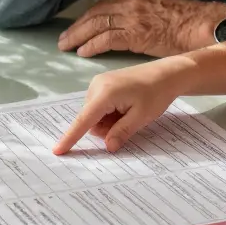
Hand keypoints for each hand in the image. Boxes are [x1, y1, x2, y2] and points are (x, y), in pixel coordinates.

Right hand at [52, 59, 182, 153]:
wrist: (167, 73)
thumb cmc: (156, 94)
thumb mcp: (140, 117)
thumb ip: (121, 132)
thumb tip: (107, 147)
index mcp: (104, 93)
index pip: (83, 120)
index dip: (70, 138)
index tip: (58, 151)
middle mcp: (96, 86)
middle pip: (90, 119)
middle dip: (105, 128)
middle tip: (128, 122)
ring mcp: (99, 83)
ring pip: (95, 114)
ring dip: (108, 121)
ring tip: (129, 113)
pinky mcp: (103, 83)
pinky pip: (99, 106)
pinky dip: (110, 113)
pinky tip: (126, 107)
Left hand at [58, 0, 225, 57]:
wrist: (203, 25)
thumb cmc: (190, 22)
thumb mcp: (163, 10)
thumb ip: (145, 15)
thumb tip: (133, 28)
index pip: (105, 5)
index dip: (89, 17)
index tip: (79, 26)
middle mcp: (132, 3)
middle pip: (96, 13)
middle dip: (78, 26)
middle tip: (65, 38)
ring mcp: (133, 17)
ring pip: (97, 24)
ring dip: (79, 36)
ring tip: (67, 46)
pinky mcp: (136, 33)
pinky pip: (107, 39)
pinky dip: (93, 45)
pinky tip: (83, 52)